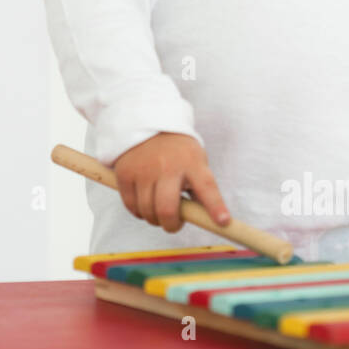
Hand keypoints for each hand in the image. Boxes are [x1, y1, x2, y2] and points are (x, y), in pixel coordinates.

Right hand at [112, 132, 229, 232]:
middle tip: (173, 224)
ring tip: (158, 212)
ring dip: (154, 219)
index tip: (223, 222)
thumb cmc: (177, 150)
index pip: (206, 187)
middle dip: (171, 225)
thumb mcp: (195, 160)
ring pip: (147, 211)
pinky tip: (144, 206)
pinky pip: (131, 205)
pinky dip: (138, 212)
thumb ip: (199, 186)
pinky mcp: (125, 173)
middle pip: (167, 209)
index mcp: (191, 162)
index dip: (215, 207)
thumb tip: (205, 217)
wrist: (147, 123)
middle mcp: (167, 166)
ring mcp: (144, 170)